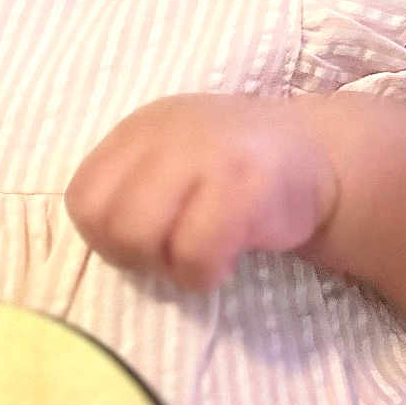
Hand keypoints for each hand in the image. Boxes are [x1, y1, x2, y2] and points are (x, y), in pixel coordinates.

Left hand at [66, 94, 338, 290]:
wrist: (322, 155)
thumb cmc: (239, 170)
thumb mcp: (175, 157)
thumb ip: (134, 185)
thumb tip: (103, 239)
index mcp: (142, 129)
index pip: (83, 196)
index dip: (104, 235)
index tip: (144, 244)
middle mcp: (168, 134)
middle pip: (107, 221)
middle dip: (134, 256)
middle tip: (173, 255)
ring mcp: (207, 156)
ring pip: (139, 236)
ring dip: (166, 266)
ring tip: (198, 257)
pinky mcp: (245, 186)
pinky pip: (194, 254)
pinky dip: (202, 275)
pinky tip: (224, 264)